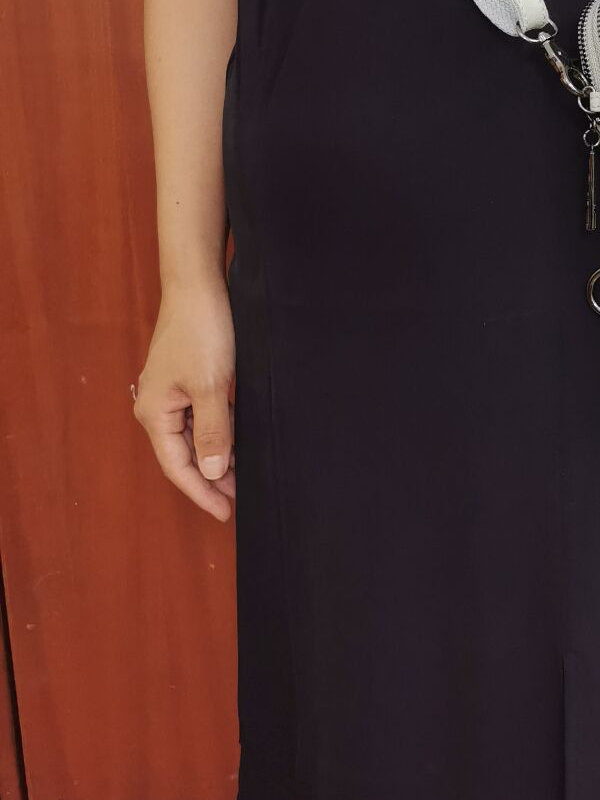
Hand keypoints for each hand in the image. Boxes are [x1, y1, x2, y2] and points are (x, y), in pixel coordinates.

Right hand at [133, 279, 236, 521]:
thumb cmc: (202, 331)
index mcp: (155, 414)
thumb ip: (213, 431)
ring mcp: (172, 393)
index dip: (202, 492)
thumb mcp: (211, 386)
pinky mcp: (188, 380)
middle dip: (212, 477)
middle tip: (241, 498)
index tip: (226, 513)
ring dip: (218, 455)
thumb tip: (213, 472)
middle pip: (185, 455)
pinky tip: (238, 442)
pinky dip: (220, 432)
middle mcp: (158, 407)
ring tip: (244, 475)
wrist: (198, 286)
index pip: (178, 467)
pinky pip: (202, 417)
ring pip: (195, 436)